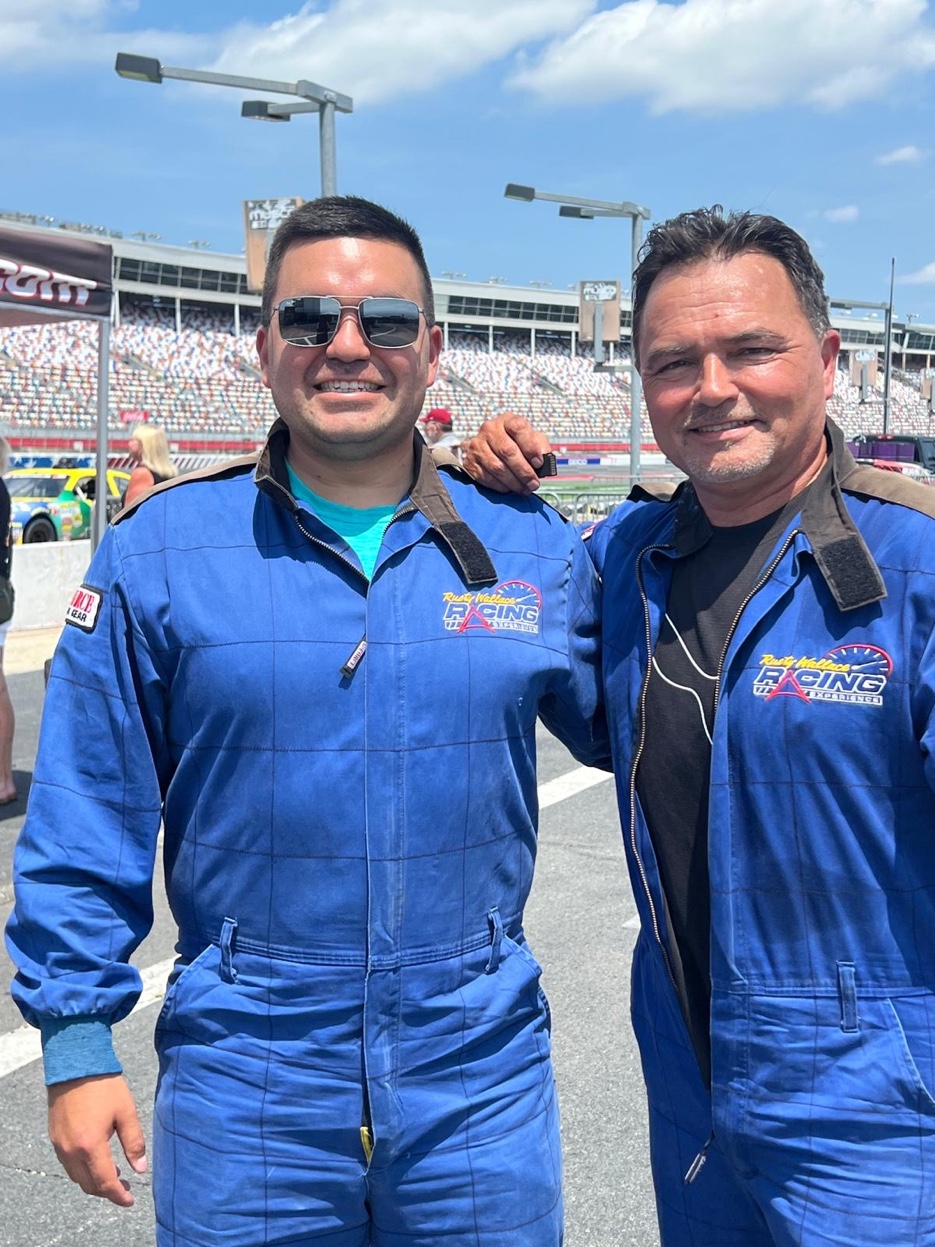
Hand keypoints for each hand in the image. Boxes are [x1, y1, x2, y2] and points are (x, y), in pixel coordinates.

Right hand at [48, 1074, 146, 1206]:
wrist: (75, 1065)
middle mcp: (71, 1151)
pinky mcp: (55, 1138)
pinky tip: (97, 1160)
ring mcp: (60, 1146)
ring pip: (76, 1177)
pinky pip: (68, 1165)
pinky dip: (83, 1170)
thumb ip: (134, 1142)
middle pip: (88, 1185)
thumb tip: (141, 1168)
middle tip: (125, 1188)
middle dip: (107, 1191)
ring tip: (114, 1174)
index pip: (105, 1182)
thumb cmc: (104, 1086)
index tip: (130, 1200)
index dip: (118, 1195)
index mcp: (90, 1146)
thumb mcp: (126, 1112)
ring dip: (94, 1182)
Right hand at [461, 413, 551, 494]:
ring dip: (514, 482)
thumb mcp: (532, 439)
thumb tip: (545, 459)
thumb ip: (541, 446)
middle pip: (507, 451)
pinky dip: (501, 486)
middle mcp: (490, 429)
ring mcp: (477, 445)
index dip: (530, 447)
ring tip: (525, 489)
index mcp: (507, 420)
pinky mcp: (470, 461)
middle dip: (524, 471)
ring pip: (497, 467)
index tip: (539, 463)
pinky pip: (486, 478)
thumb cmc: (516, 444)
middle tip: (534, 484)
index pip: (519, 428)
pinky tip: (510, 488)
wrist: (490, 448)